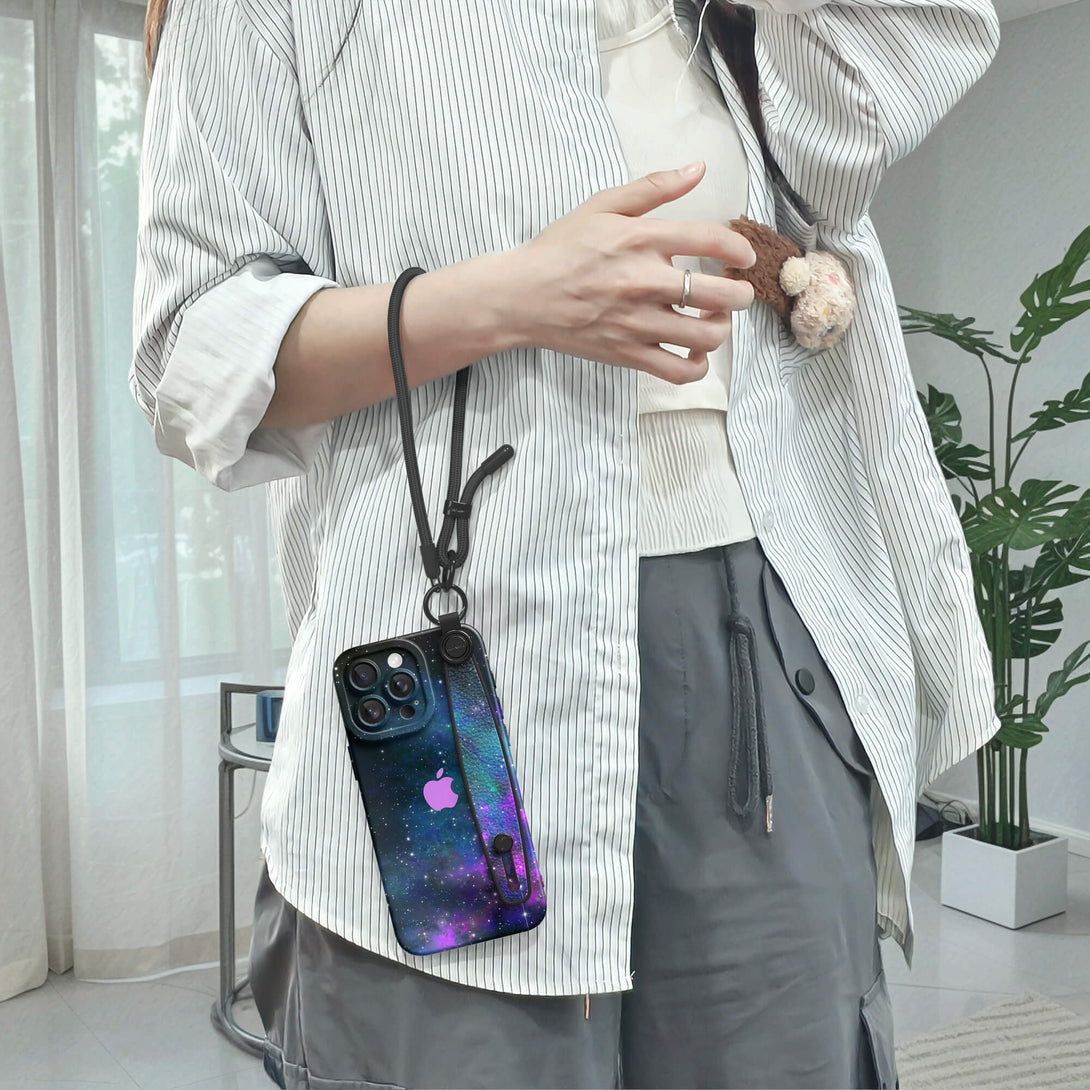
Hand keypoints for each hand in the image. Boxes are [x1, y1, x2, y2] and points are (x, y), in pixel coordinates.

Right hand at [504, 161, 756, 383]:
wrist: (521, 296)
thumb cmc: (561, 249)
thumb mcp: (603, 206)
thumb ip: (654, 187)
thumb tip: (698, 169)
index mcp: (640, 240)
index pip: (712, 241)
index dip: (739, 249)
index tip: (742, 257)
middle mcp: (644, 282)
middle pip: (721, 295)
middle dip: (741, 295)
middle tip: (735, 293)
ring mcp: (637, 323)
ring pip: (706, 336)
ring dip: (721, 328)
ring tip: (713, 320)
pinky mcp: (627, 354)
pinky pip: (678, 372)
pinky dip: (697, 365)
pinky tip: (693, 352)